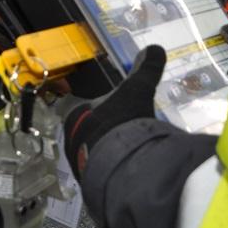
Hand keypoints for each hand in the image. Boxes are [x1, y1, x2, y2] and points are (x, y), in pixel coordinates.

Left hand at [64, 45, 165, 178]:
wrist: (119, 161)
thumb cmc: (121, 119)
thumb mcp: (138, 88)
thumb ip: (146, 68)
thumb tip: (155, 48)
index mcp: (77, 113)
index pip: (84, 107)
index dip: (101, 107)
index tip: (117, 109)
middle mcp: (72, 137)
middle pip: (90, 129)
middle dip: (107, 128)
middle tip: (126, 127)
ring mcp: (79, 161)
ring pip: (95, 151)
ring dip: (111, 148)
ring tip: (131, 146)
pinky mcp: (91, 180)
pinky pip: (103, 169)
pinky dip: (115, 164)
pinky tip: (130, 161)